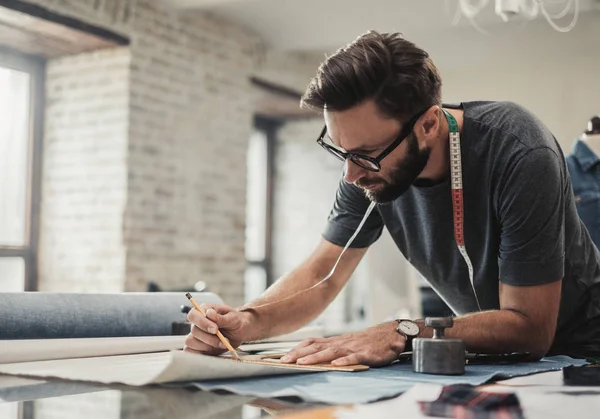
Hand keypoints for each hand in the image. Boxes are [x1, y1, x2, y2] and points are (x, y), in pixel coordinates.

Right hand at [184, 304, 251, 355]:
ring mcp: (197, 335)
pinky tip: (213, 350)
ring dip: (208, 346)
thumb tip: (209, 313)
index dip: (202, 323)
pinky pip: (191, 351)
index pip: (193, 315)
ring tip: (222, 344)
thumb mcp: (233, 318)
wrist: (242, 332)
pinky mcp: (199, 346)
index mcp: (205, 310)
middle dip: (210, 338)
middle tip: (224, 339)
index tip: (215, 329)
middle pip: (194, 331)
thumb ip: (220, 317)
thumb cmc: (237, 321)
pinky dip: (201, 353)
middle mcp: (198, 322)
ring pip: (191, 342)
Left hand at [280, 322, 404, 366]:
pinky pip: (354, 357)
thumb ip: (331, 348)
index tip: (281, 356)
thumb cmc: (367, 341)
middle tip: (283, 361)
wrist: (391, 334)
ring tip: (302, 363)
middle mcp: (341, 343)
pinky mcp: (366, 354)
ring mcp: (353, 348)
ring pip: (331, 352)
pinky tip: (335, 365)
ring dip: (316, 357)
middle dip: (298, 354)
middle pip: (316, 347)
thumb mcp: (346, 343)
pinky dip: (344, 361)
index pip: (311, 342)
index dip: (296, 349)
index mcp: (335, 341)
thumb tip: (311, 354)